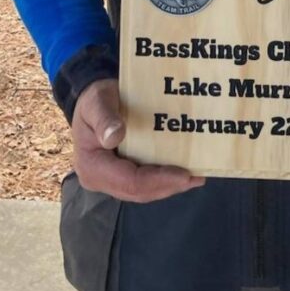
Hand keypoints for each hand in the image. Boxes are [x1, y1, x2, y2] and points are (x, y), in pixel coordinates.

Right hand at [71, 78, 205, 201]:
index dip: (157, 180)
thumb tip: (115, 136)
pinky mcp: (123, 175)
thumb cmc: (95, 99)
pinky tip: (185, 172)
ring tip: (196, 177)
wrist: (94, 101)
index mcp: (92, 166)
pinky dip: (165, 178)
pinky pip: (145, 181)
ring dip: (170, 185)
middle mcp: (100, 179)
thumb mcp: (96, 102)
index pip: (129, 181)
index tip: (184, 174)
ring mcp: (112, 179)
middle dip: (169, 186)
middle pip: (139, 191)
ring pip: (144, 190)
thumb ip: (104, 118)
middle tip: (197, 177)